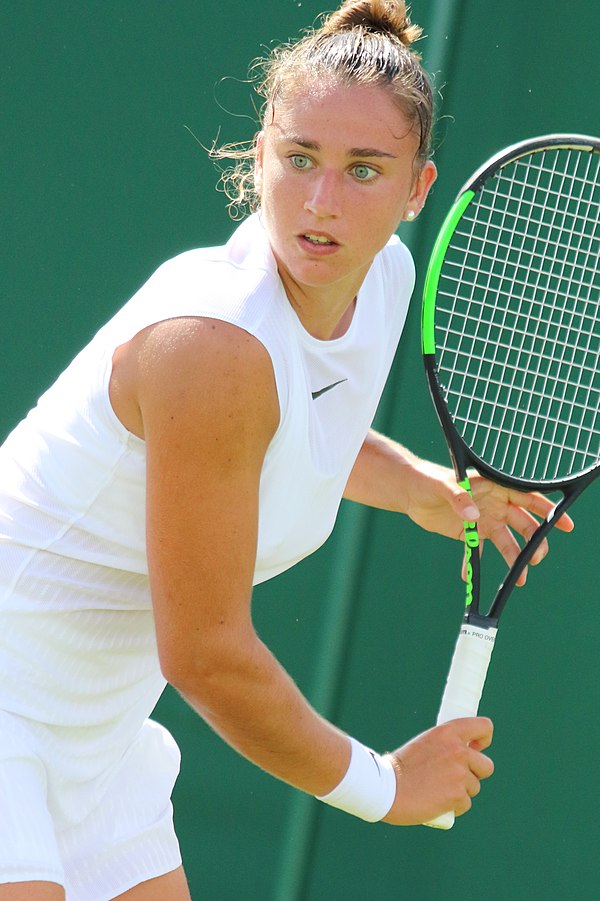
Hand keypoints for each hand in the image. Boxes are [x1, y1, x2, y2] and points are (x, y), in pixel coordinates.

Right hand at [381, 717, 493, 825]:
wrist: (386, 788)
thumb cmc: (400, 768)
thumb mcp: (424, 744)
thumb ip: (445, 746)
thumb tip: (464, 755)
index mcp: (448, 732)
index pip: (484, 727)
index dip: (483, 739)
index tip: (476, 747)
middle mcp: (458, 750)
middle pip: (486, 765)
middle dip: (474, 773)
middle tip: (454, 777)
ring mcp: (459, 773)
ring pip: (474, 787)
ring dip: (460, 791)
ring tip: (437, 790)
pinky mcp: (458, 795)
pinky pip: (465, 803)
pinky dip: (454, 806)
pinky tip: (437, 803)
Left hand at [403, 460, 573, 583]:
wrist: (409, 491)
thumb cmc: (428, 479)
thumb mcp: (442, 485)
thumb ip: (458, 497)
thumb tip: (474, 514)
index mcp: (494, 487)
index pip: (526, 498)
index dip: (547, 510)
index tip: (564, 525)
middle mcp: (493, 504)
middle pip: (521, 524)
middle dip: (533, 542)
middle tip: (536, 559)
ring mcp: (481, 520)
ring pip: (504, 541)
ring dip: (513, 559)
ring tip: (520, 579)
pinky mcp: (466, 533)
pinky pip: (477, 551)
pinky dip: (475, 565)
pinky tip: (470, 578)